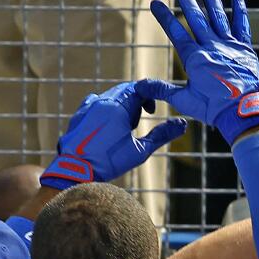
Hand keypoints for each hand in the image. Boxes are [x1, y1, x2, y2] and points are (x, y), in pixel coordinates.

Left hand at [40, 82, 186, 190]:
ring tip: (125, 125)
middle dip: (136, 101)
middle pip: (124, 90)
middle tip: (141, 118)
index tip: (153, 110)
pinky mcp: (79, 114)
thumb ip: (162, 135)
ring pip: (109, 95)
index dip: (149, 96)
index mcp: (118, 107)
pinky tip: (108, 125)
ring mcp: (88, 106)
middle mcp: (101, 102)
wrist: (76, 170)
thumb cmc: (110, 162)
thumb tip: (183, 124)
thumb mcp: (141, 150)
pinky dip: (107, 109)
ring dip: (122, 105)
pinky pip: (95, 102)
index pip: (138, 89)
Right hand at [135, 0, 258, 144]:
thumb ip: (162, 90)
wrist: (246, 113)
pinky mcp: (245, 50)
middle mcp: (212, 47)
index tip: (155, 3)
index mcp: (195, 58)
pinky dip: (239, 10)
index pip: (176, 32)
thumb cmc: (216, 109)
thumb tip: (139, 86)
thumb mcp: (185, 101)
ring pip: (218, 16)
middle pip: (196, 17)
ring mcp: (230, 46)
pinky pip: (242, 26)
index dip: (164, 17)